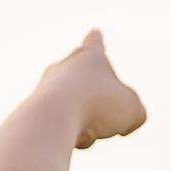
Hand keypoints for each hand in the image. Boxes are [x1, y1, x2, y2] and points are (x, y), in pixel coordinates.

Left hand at [38, 30, 145, 149]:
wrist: (55, 118)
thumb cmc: (98, 104)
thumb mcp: (135, 110)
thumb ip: (135, 114)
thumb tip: (121, 125)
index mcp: (88, 58)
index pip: (95, 43)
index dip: (98, 41)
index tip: (95, 32)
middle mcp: (64, 68)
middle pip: (87, 82)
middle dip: (101, 102)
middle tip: (109, 114)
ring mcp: (46, 88)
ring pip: (81, 112)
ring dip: (92, 126)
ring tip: (90, 128)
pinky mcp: (35, 111)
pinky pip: (66, 129)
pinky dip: (75, 137)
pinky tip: (73, 138)